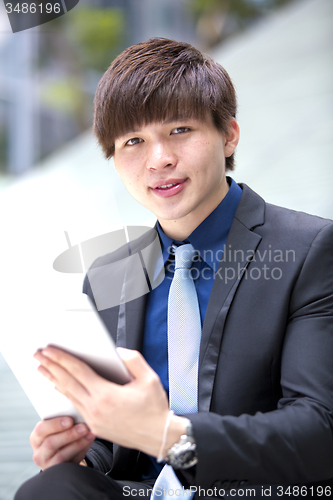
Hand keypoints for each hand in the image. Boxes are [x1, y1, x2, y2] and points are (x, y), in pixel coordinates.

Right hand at [30, 416, 94, 469]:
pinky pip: (70, 463)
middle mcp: (38, 452)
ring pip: (61, 455)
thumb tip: (79, 413)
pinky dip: (81, 450)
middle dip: (69, 434)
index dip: (55, 424)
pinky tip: (89, 441)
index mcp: (36, 437)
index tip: (70, 420)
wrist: (64, 456)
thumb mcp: (59, 428)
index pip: (41, 430)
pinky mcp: (58, 472)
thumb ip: (65, 421)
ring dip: (78, 443)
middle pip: (50, 443)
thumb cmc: (62, 434)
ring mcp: (47, 464)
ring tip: (89, 434)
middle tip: (84, 427)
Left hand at [34, 347, 185, 456]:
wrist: (158, 437)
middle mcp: (96, 409)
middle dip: (51, 366)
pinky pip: (75, 406)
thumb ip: (132, 360)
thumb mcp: (149, 378)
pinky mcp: (95, 427)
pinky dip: (65, 393)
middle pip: (67, 383)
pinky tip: (59, 386)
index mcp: (107, 395)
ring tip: (42, 368)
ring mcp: (93, 420)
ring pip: (68, 395)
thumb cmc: (155, 409)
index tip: (50, 349)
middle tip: (38, 354)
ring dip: (53, 379)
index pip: (77, 371)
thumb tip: (116, 352)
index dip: (62, 358)